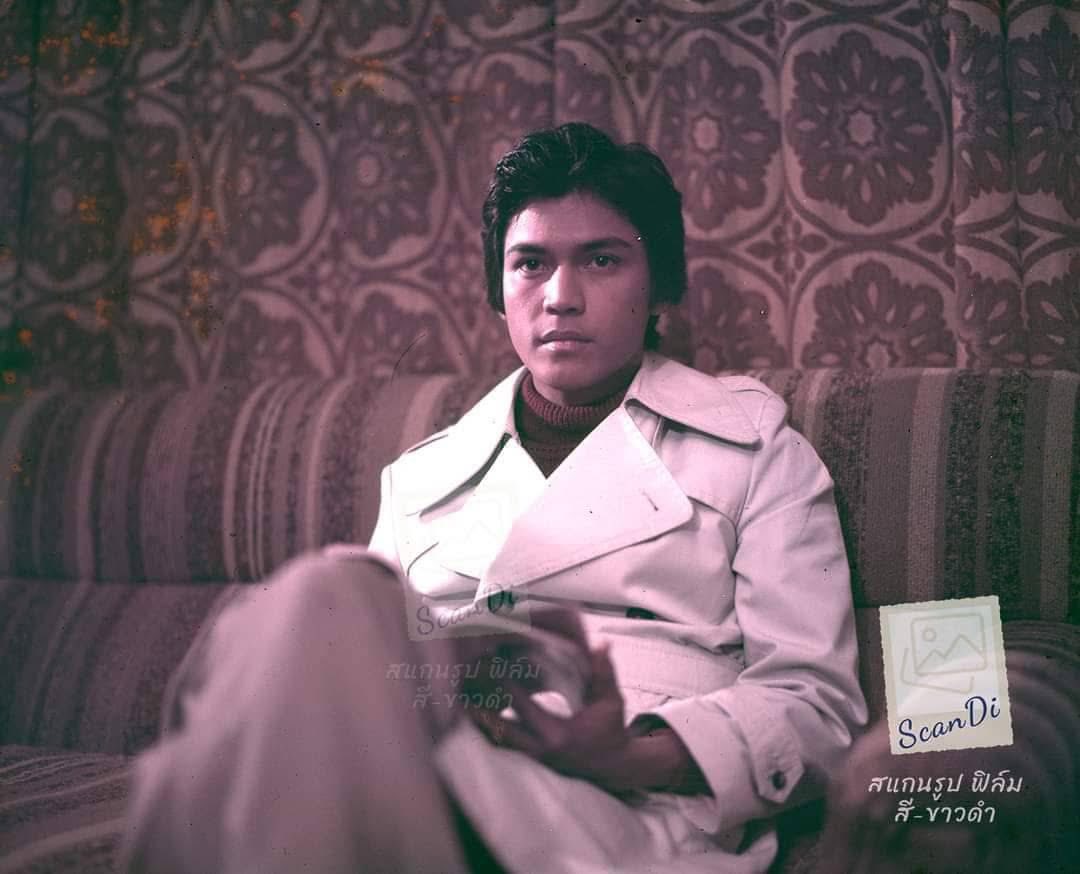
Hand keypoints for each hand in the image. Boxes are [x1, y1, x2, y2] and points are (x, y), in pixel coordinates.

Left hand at [471, 643, 637, 791]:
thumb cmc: (610, 731)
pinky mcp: (531, 761)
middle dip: (480, 706)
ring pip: (497, 740)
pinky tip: (474, 716)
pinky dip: (489, 730)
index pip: (522, 706)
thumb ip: (603, 673)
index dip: (504, 684)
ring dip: (480, 721)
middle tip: (461, 683)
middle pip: (499, 727)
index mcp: (557, 734)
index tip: (488, 665)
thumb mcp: (610, 702)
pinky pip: (503, 746)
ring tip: (458, 700)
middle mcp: (540, 749)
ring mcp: (533, 759)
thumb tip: (603, 645)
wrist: (614, 767)